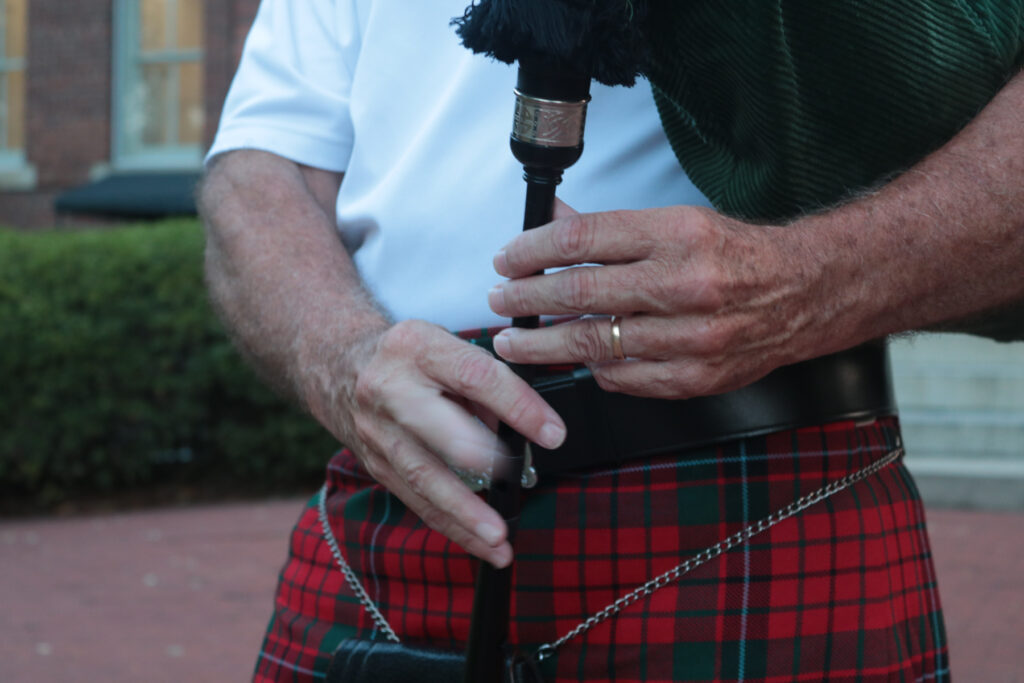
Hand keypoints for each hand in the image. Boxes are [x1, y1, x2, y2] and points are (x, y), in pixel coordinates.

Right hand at [323, 320, 566, 567]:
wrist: (338, 367)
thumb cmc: (409, 356)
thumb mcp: (444, 345)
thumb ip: (485, 382)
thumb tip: (528, 428)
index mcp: (417, 348)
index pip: (474, 376)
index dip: (517, 405)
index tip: (552, 433)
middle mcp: (391, 390)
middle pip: (437, 429)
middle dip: (481, 459)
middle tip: (515, 479)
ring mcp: (378, 432)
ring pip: (424, 478)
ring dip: (465, 513)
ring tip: (499, 538)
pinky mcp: (376, 465)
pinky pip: (417, 501)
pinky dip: (452, 526)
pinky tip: (481, 545)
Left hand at [487, 203, 832, 398]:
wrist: (802, 293)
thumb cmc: (734, 254)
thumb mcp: (677, 222)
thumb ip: (612, 229)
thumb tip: (552, 222)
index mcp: (677, 234)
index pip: (582, 239)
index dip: (532, 250)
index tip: (506, 260)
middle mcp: (684, 283)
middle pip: (579, 291)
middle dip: (524, 299)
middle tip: (497, 303)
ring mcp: (690, 335)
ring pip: (592, 341)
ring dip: (542, 342)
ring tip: (513, 341)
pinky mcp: (695, 376)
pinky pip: (622, 377)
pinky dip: (592, 368)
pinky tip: (574, 359)